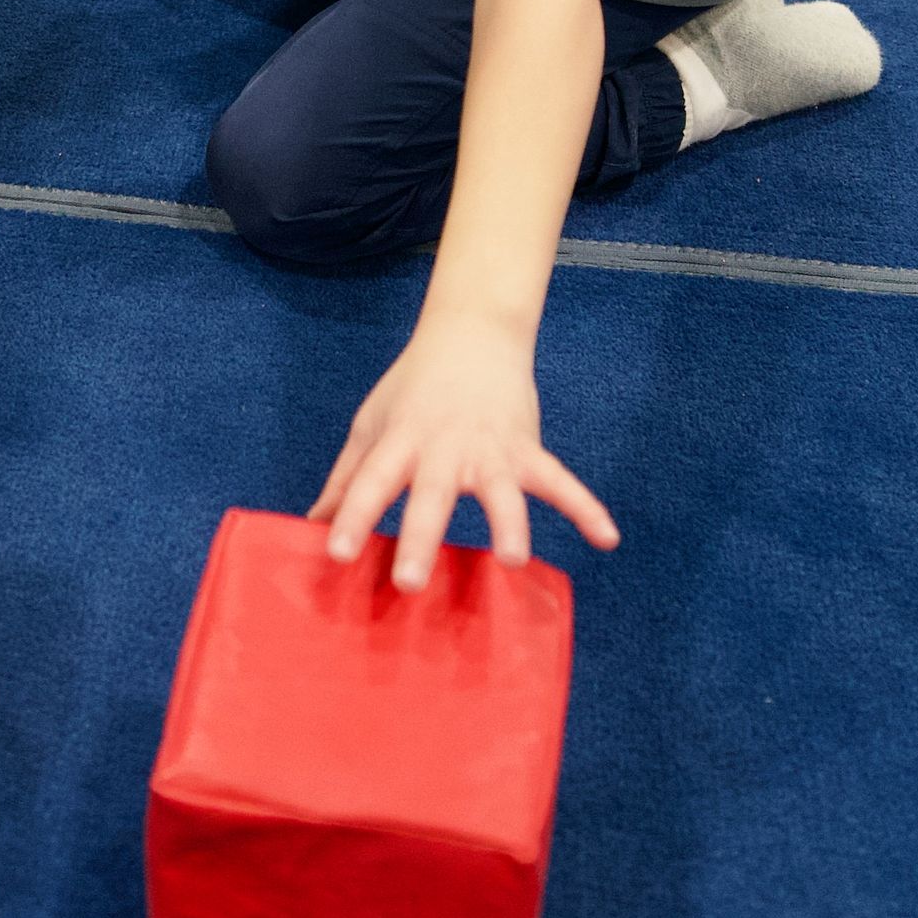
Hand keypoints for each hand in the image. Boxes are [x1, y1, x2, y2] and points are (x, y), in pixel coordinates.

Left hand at [308, 308, 618, 590]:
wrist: (471, 335)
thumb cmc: (412, 388)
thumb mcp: (371, 425)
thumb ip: (346, 478)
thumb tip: (310, 523)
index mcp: (400, 440)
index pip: (371, 481)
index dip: (352, 514)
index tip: (335, 552)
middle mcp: (443, 446)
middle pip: (431, 494)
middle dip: (421, 535)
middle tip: (409, 582)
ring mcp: (490, 449)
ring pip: (500, 490)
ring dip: (507, 524)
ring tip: (511, 562)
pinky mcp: (526, 450)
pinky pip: (559, 481)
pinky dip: (585, 508)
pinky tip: (607, 539)